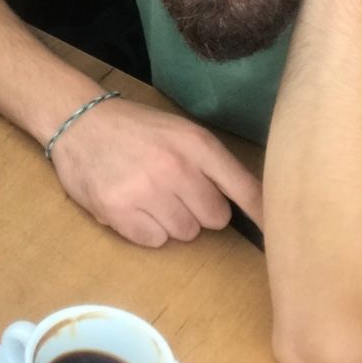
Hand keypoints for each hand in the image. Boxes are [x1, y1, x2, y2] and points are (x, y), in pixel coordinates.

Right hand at [49, 97, 261, 246]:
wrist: (77, 121)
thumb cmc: (135, 129)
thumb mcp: (181, 132)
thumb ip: (214, 164)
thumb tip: (254, 204)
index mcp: (196, 144)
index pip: (244, 187)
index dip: (264, 214)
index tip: (284, 235)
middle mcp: (175, 168)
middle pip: (215, 218)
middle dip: (199, 210)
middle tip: (174, 190)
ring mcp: (146, 191)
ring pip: (185, 233)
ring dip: (172, 221)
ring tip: (149, 195)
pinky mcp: (119, 212)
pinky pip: (155, 241)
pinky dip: (146, 230)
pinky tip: (133, 206)